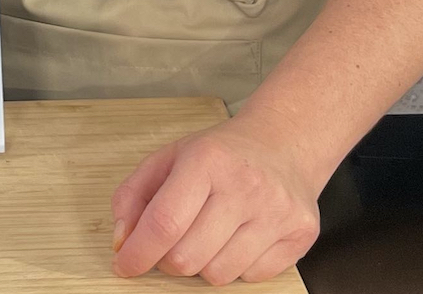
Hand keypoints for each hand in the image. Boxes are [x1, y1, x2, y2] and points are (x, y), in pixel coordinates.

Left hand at [111, 117, 320, 284]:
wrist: (284, 143)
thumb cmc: (220, 154)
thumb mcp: (169, 158)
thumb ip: (134, 195)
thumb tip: (122, 241)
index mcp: (207, 160)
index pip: (165, 222)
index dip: (139, 252)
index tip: (124, 265)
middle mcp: (245, 186)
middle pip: (188, 256)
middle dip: (168, 260)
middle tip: (171, 243)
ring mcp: (277, 212)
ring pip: (218, 274)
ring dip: (202, 264)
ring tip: (209, 235)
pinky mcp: (300, 234)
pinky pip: (252, 279)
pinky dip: (236, 267)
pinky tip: (238, 238)